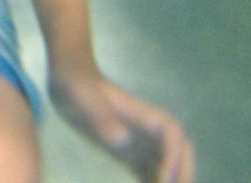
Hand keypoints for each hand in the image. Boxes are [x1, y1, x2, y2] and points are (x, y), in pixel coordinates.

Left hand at [48, 68, 194, 182]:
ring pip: (166, 165)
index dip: (172, 156)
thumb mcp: (83, 96)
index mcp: (141, 113)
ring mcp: (137, 141)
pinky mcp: (126, 152)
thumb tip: (122, 139)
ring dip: (171, 181)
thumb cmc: (76, 82)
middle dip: (183, 172)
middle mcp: (146, 129)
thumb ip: (101, 116)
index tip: (163, 179)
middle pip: (179, 150)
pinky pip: (147, 172)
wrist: (67, 79)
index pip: (171, 134)